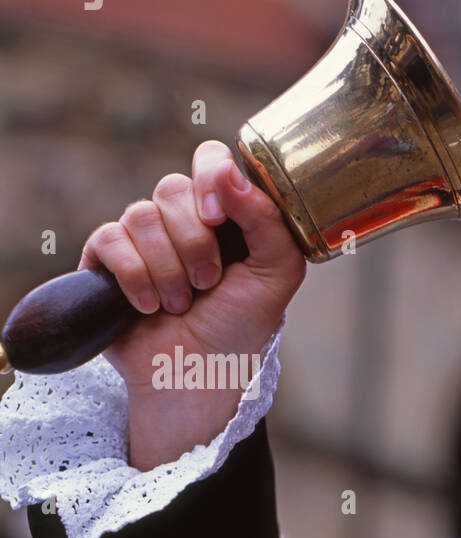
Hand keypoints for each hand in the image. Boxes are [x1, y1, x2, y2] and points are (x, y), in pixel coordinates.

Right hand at [78, 140, 305, 468]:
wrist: (198, 377)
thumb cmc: (241, 329)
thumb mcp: (277, 276)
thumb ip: (268, 221)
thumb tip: (229, 170)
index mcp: (226, 215)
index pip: (211, 160)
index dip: (210, 178)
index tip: (216, 216)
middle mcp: (182, 219)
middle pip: (173, 188)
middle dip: (194, 243)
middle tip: (208, 284)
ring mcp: (143, 237)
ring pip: (141, 215)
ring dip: (168, 269)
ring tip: (181, 304)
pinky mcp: (107, 259)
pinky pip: (109, 239)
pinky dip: (135, 277)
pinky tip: (148, 306)